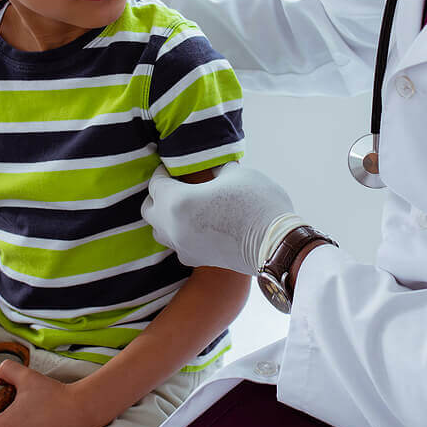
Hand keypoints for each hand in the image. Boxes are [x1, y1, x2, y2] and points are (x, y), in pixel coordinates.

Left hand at [142, 163, 299, 274]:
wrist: (276, 244)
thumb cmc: (257, 202)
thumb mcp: (236, 173)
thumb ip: (214, 168)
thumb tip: (210, 167)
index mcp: (177, 201)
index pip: (156, 183)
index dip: (163, 172)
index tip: (173, 167)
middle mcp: (172, 227)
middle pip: (149, 209)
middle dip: (158, 195)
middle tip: (176, 184)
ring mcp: (182, 246)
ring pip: (159, 230)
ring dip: (165, 216)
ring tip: (184, 205)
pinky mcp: (196, 260)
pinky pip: (176, 245)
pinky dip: (180, 234)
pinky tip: (196, 225)